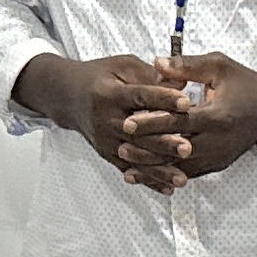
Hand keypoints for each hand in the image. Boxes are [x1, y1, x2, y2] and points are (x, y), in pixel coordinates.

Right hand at [64, 54, 197, 189]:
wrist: (69, 97)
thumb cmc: (101, 78)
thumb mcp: (123, 67)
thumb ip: (151, 75)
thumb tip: (183, 81)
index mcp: (110, 94)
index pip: (140, 96)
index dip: (163, 99)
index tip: (186, 103)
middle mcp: (105, 120)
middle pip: (138, 134)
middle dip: (164, 142)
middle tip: (187, 148)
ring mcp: (105, 140)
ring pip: (135, 157)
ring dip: (159, 169)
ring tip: (182, 178)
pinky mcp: (107, 154)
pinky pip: (130, 169)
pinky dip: (149, 180)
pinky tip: (168, 188)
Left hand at [118, 52, 256, 184]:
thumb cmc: (245, 83)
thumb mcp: (218, 66)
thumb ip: (186, 66)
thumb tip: (156, 63)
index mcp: (217, 115)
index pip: (179, 122)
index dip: (152, 122)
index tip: (128, 122)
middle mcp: (218, 141)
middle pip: (176, 151)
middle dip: (147, 151)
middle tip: (121, 148)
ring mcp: (219, 156)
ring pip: (181, 168)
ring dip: (155, 170)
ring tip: (128, 170)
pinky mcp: (219, 164)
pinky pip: (190, 173)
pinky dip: (169, 175)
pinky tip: (150, 177)